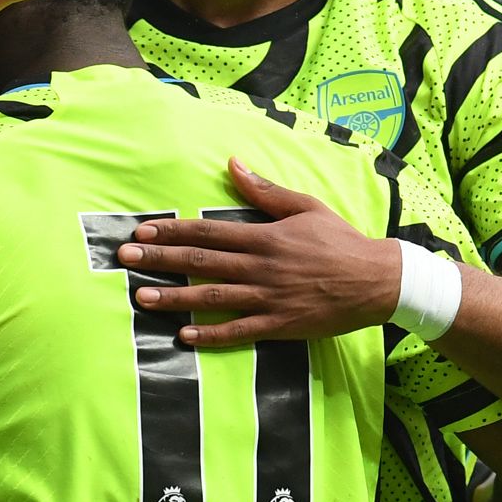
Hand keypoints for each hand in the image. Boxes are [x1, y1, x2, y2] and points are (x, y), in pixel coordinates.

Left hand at [114, 159, 400, 346]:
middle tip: (124, 261)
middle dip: (160, 261)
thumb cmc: (342, 241)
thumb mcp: (306, 207)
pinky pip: (239, 331)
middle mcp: (261, 266)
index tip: (142, 233)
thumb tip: (233, 165)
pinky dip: (210, 334)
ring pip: (213, 297)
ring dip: (175, 298)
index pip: (208, 233)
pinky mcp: (279, 324)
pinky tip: (183, 336)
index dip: (172, 233)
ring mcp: (269, 297)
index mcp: (265, 237)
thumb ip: (265, 191)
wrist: (377, 280)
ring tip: (141, 298)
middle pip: (201, 263)